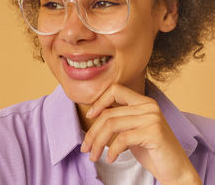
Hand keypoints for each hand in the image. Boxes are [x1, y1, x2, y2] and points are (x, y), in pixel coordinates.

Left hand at [79, 83, 201, 184]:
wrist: (176, 170)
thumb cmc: (151, 151)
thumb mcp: (132, 129)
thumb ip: (119, 118)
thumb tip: (92, 113)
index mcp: (144, 102)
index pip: (115, 90)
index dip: (99, 102)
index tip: (89, 116)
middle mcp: (149, 106)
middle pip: (108, 114)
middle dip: (92, 133)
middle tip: (86, 148)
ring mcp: (152, 118)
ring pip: (111, 125)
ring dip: (98, 143)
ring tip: (93, 156)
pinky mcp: (153, 133)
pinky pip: (122, 139)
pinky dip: (112, 151)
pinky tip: (110, 159)